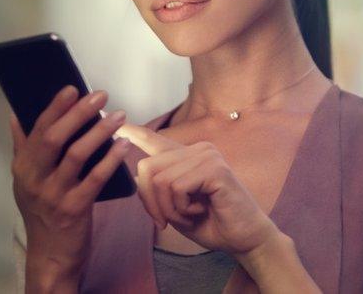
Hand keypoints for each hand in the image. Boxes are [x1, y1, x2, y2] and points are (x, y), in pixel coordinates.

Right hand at [8, 85, 130, 279]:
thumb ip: (23, 147)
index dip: (55, 108)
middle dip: (78, 114)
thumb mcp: (26, 179)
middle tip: (100, 96)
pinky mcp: (74, 208)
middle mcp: (34, 179)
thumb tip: (17, 114)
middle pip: (55, 139)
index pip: (38, 130)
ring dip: (99, 132)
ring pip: (76, 155)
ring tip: (118, 116)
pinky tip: (124, 145)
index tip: (72, 88)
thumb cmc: (43, 209)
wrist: (51, 251)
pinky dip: (111, 159)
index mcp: (23, 167)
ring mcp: (53, 195)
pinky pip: (95, 179)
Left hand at [115, 122, 277, 255]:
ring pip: (161, 181)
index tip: (119, 125)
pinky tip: (200, 210)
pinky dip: (182, 209)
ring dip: (169, 210)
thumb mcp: (176, 208)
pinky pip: (177, 188)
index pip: (157, 141)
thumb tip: (141, 175)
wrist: (243, 237)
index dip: (136, 133)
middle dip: (151, 203)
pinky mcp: (215, 168)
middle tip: (167, 222)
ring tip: (189, 216)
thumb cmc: (212, 223)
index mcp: (189, 158)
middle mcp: (198, 150)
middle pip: (148, 168)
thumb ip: (160, 191)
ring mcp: (208, 156)